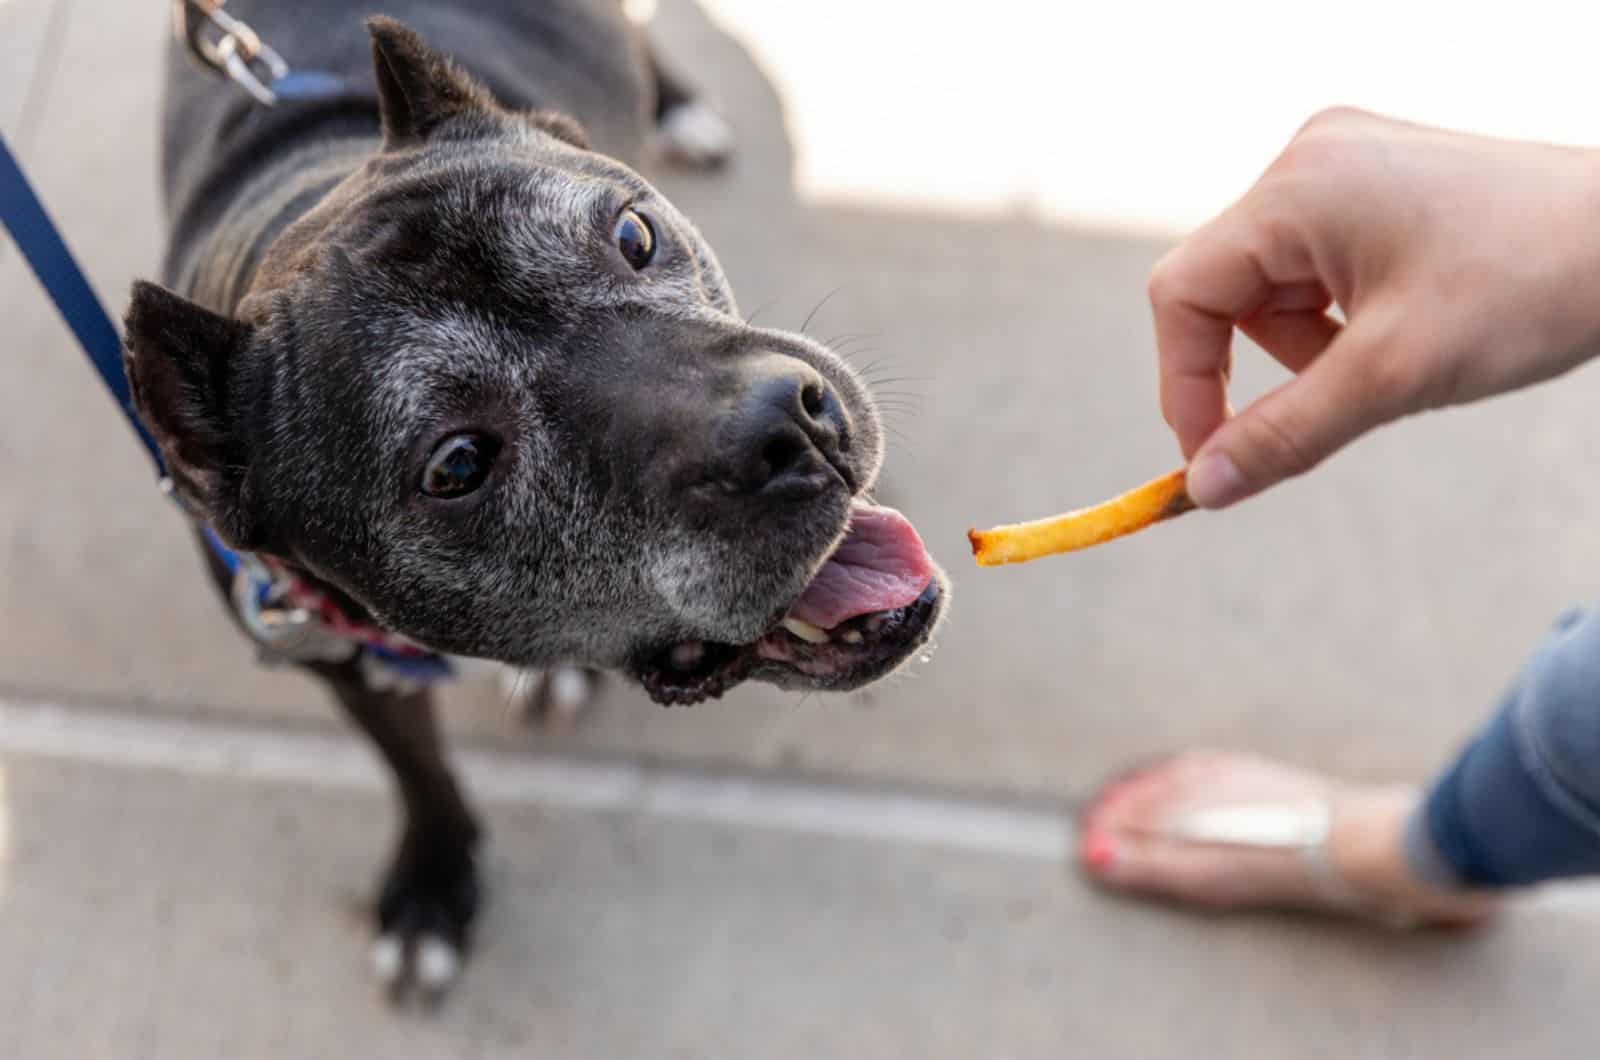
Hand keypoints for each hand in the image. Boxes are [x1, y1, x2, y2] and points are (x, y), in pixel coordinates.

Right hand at [1149, 107, 1599, 507]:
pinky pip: (1314, 262)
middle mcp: (1307, 161)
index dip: (1184, 383)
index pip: (1183, 293)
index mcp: (1295, 189)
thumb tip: (1200, 490)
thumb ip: (1283, 434)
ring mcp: (1342, 164)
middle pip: (1225, 288)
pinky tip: (1402, 322)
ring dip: (1307, 343)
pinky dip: (1337, 314)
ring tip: (1389, 355)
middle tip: (1334, 402)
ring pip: (1270, 284)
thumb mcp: (1392, 377)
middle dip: (1268, 362)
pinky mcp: (1375, 181)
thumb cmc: (1531, 286)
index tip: (1214, 458)